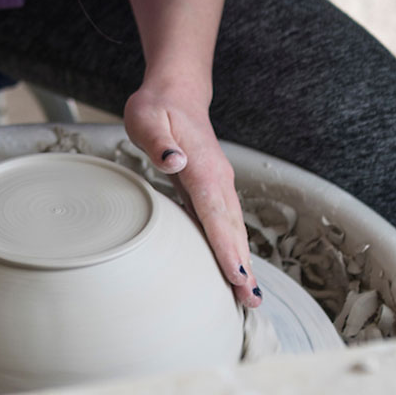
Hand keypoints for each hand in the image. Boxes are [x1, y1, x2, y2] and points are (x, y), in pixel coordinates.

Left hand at [123, 82, 260, 307]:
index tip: (236, 275)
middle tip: (249, 301)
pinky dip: (231, 247)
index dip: (225, 245)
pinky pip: (224, 222)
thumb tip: (174, 161)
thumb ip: (159, 140)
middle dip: (241, 264)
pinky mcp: (212, 189)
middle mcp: (217, 179)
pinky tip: (232, 269)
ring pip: (232, 227)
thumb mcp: (146, 118)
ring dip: (241, 260)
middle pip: (231, 227)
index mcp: (203, 167)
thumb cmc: (157, 108)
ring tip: (248, 296)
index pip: (215, 212)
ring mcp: (218, 185)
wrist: (177, 93)